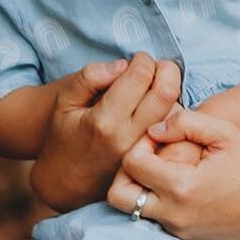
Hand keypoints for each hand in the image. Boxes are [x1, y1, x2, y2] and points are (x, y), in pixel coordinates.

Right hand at [33, 55, 181, 210]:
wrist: (65, 179)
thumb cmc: (64, 134)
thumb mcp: (64, 101)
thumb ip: (90, 77)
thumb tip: (123, 64)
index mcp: (105, 121)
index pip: (141, 77)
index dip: (143, 60)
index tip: (136, 59)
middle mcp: (129, 138)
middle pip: (167, 92)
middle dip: (166, 70)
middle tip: (153, 67)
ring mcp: (143, 151)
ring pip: (175, 110)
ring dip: (169, 90)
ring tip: (151, 87)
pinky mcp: (152, 159)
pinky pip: (173, 129)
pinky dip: (170, 110)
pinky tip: (153, 107)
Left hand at [120, 108, 239, 239]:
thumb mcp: (226, 133)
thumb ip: (187, 123)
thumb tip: (154, 129)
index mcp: (182, 186)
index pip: (131, 163)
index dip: (139, 143)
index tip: (159, 138)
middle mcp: (173, 214)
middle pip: (118, 195)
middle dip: (125, 171)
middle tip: (148, 156)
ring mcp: (177, 230)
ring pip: (133, 211)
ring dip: (138, 188)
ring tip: (160, 170)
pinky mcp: (184, 238)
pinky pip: (155, 218)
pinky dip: (157, 201)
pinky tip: (179, 185)